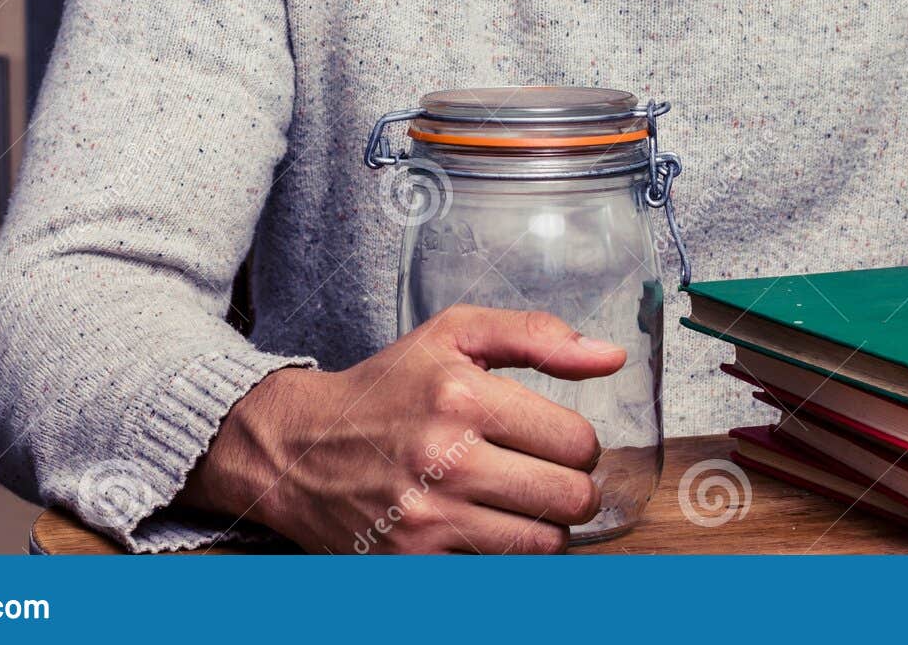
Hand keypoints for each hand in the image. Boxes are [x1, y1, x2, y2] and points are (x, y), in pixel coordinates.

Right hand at [180, 305, 624, 552]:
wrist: (297, 449)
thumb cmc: (385, 388)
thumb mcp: (453, 336)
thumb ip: (536, 336)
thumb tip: (611, 356)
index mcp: (463, 396)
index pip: (577, 441)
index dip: (579, 443)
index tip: (558, 441)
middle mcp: (447, 459)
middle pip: (570, 499)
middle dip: (572, 489)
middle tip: (548, 477)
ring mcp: (429, 518)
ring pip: (544, 544)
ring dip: (544, 527)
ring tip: (519, 502)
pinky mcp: (414, 564)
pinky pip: (500, 572)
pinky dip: (504, 554)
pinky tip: (486, 526)